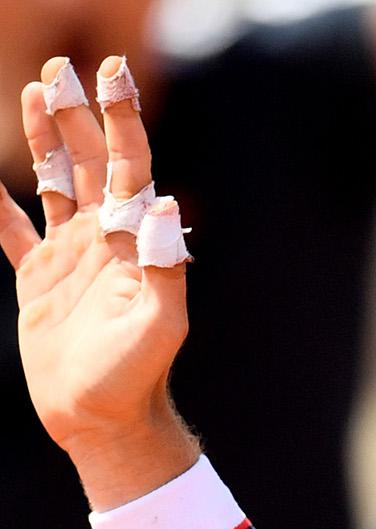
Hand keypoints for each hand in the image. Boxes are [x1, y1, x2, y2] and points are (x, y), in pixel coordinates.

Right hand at [1, 57, 195, 504]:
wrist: (103, 420)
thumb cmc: (136, 376)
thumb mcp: (160, 323)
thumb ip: (165, 266)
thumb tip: (169, 206)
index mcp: (133, 243)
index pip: (131, 169)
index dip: (122, 121)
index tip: (111, 75)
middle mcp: (104, 242)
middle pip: (91, 163)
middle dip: (78, 115)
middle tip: (60, 69)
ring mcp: (71, 258)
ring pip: (58, 183)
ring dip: (47, 139)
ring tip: (37, 92)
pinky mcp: (40, 282)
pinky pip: (14, 232)